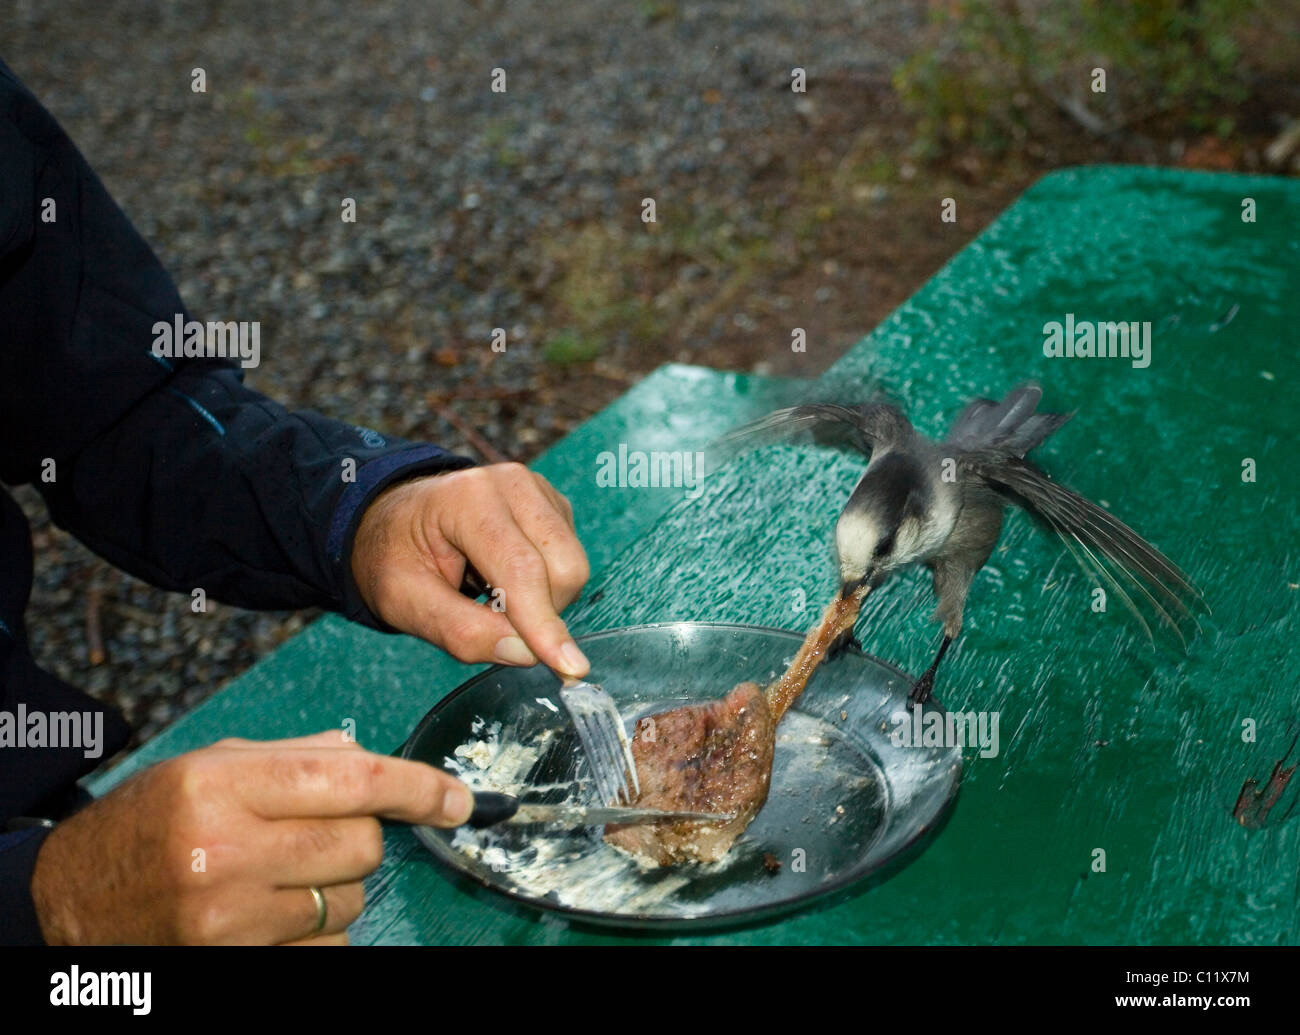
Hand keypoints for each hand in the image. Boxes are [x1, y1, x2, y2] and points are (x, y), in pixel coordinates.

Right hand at [29, 730, 472, 944]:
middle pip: (361, 844)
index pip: (351, 781)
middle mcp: (226, 852)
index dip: (416, 787)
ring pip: (351, 899)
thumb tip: (370, 758)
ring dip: (338, 884)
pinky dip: (320, 927)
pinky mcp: (237, 961)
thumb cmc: (150, 820)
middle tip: (319, 831)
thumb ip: (295, 755)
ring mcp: (230, 918)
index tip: (456, 798)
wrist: (73, 899)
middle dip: (360, 834)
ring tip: (282, 872)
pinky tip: (275, 910)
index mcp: (221, 786)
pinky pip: (329, 944)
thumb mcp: (210, 763)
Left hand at [350, 462, 590, 675]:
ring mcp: (538, 492)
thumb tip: (525, 653)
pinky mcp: (553, 507)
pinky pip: (571, 563)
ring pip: (574, 568)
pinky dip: (545, 588)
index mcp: (468, 498)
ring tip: (492, 595)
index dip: (543, 624)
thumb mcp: (403, 602)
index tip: (569, 668)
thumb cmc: (396, 559)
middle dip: (539, 615)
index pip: (521, 570)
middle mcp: (513, 485)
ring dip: (542, 603)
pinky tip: (506, 579)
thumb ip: (459, 631)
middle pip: (562, 569)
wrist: (396, 523)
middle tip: (487, 619)